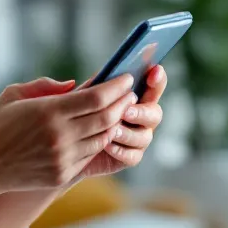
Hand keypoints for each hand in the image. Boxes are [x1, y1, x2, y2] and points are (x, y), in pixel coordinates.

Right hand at [0, 74, 136, 194]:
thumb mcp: (15, 94)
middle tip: (130, 93)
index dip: (116, 87)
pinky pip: (90, 155)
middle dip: (123, 103)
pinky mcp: (62, 175)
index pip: (96, 98)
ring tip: (120, 110)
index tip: (126, 78)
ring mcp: (63, 158)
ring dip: (116, 123)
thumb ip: (46, 85)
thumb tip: (76, 85)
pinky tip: (102, 130)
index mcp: (49, 112)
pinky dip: (100, 141)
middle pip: (106, 117)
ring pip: (103, 138)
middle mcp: (60, 136)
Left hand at [75, 65, 166, 180]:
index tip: (154, 70)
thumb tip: (106, 72)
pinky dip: (121, 151)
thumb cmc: (78, 113)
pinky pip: (134, 156)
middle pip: (155, 113)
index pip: (154, 85)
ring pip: (145, 136)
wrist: (69, 143)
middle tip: (125, 111)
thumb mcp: (83, 96)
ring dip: (129, 133)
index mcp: (136, 97)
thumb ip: (96, 85)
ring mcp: (138, 138)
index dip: (158, 78)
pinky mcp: (129, 156)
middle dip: (142, 112)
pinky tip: (107, 146)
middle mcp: (142, 117)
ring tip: (112, 131)